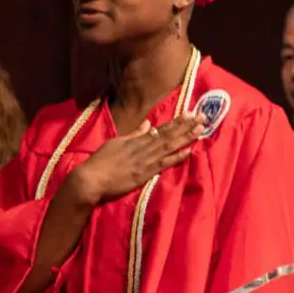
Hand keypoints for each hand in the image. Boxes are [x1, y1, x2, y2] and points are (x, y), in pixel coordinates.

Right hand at [65, 116, 200, 207]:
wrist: (91, 179)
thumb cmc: (100, 162)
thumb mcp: (117, 142)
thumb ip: (134, 134)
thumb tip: (147, 123)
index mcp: (136, 140)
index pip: (161, 128)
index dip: (177, 121)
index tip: (190, 113)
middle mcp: (143, 148)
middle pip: (168, 134)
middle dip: (186, 126)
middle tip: (203, 117)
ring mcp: (144, 161)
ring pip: (169, 146)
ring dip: (185, 137)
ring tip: (200, 130)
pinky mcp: (144, 174)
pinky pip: (163, 164)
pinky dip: (176, 157)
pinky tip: (188, 151)